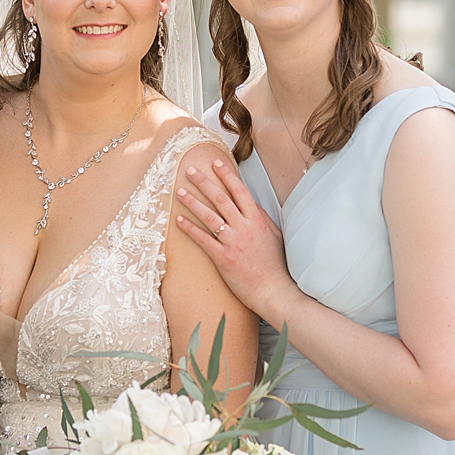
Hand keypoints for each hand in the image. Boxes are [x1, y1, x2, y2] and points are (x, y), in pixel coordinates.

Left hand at [174, 159, 298, 321]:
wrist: (274, 291)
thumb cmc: (275, 266)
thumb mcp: (274, 236)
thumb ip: (262, 218)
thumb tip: (251, 203)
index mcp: (257, 221)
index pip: (240, 191)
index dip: (227, 175)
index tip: (216, 163)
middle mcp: (245, 228)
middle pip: (221, 199)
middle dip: (204, 182)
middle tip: (190, 170)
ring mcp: (234, 242)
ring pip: (210, 216)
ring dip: (193, 202)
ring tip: (179, 192)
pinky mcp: (224, 258)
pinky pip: (203, 239)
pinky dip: (190, 228)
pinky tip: (179, 220)